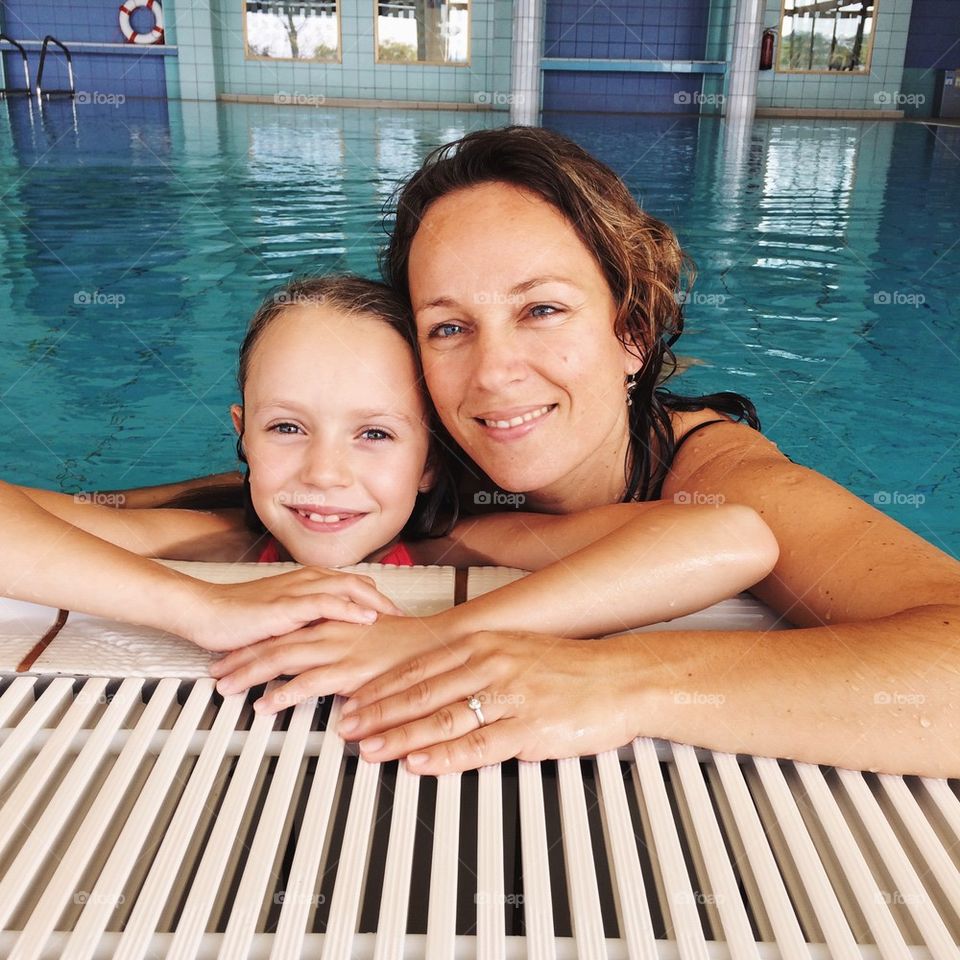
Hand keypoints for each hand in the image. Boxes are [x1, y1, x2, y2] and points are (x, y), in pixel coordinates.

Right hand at [182, 566, 403, 651]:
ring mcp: (296, 591)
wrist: (204, 613)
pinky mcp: (286, 606)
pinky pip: (326, 603)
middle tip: (406, 617)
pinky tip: (368, 620)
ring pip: (348, 588)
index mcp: (305, 583)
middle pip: (357, 583)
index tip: (395, 614)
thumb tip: (325, 640)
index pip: (351, 585)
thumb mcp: (278, 623)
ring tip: (397, 617)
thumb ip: (303, 625)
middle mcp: (305, 582)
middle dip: (385, 599)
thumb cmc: (236, 619)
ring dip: (376, 602)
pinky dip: (350, 610)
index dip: (376, 598)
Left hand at [208, 614, 455, 706]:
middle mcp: (331, 629)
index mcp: (334, 618)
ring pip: (283, 658)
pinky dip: (283, 694)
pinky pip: (307, 682)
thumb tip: (325, 657)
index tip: (234, 653)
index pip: (285, 628)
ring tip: (229, 690)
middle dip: (242, 658)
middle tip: (219, 674)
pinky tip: (265, 705)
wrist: (437, 644)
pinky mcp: (348, 669)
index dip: (257, 641)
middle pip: (275, 642)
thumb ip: (344, 642)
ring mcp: (338, 648)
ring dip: (251, 675)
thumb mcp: (369, 637)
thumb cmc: (408, 643)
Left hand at [335, 631, 643, 773]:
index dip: (381, 688)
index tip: (354, 701)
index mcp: (485, 644)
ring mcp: (509, 696)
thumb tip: (436, 680)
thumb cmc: (571, 666)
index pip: (419, 667)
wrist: (621, 677)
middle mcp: (492, 664)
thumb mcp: (517, 649)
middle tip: (347, 727)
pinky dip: (443, 756)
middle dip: (377, 712)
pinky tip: (419, 762)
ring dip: (399, 735)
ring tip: (371, 748)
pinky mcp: (529, 727)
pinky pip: (477, 745)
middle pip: (421, 691)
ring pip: (441, 718)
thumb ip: (476, 663)